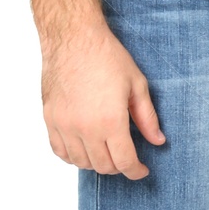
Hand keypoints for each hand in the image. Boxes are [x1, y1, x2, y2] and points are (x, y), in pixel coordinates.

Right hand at [42, 22, 165, 177]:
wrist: (73, 38)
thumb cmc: (106, 57)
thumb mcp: (137, 85)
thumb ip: (147, 118)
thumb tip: (158, 141)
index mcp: (110, 121)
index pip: (124, 162)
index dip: (136, 171)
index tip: (142, 170)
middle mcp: (84, 128)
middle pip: (103, 166)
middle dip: (119, 167)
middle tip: (127, 157)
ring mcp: (64, 125)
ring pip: (80, 162)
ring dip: (96, 163)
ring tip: (107, 152)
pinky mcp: (50, 118)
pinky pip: (59, 150)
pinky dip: (73, 156)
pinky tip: (84, 148)